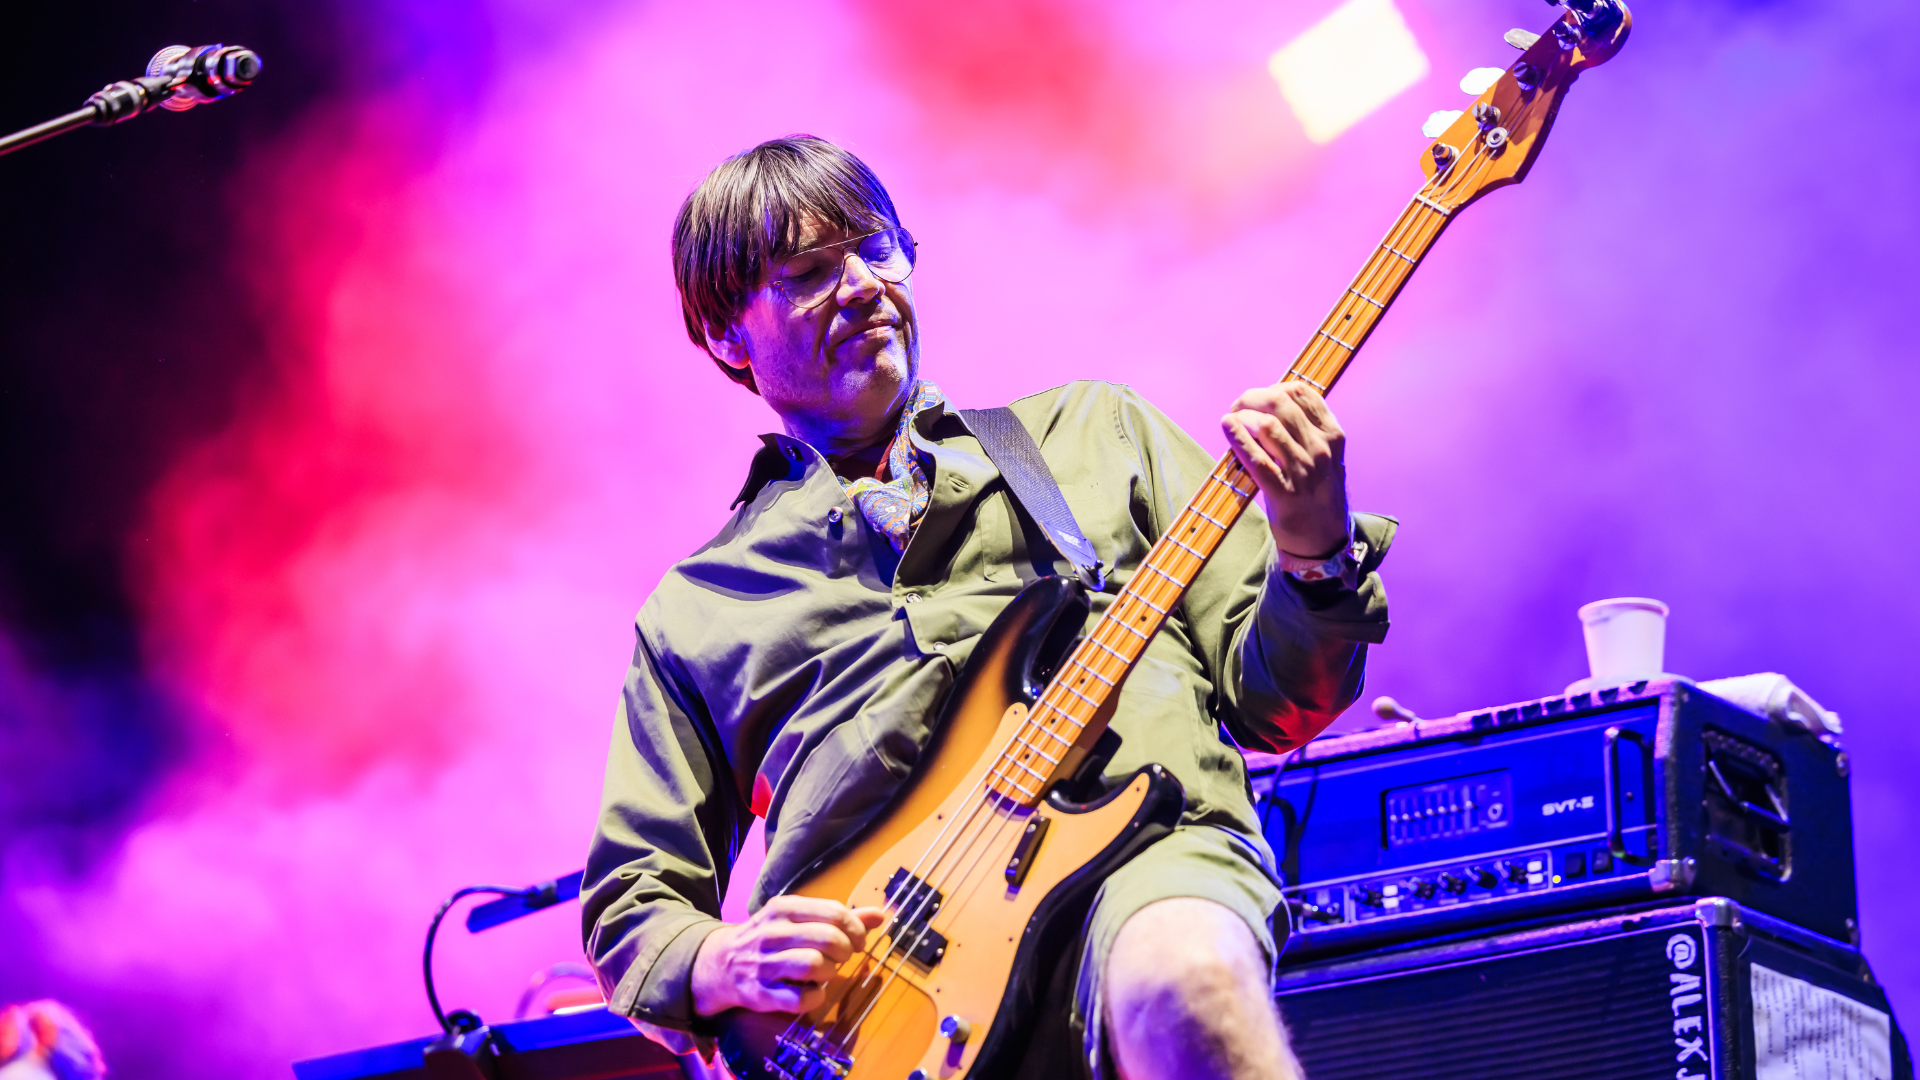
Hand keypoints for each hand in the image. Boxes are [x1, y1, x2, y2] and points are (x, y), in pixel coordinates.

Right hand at [691, 896, 886, 1015]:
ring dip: (830, 973)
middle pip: (828, 938)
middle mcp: (771, 933)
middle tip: (841, 957)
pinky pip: (801, 1000)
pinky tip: (812, 992)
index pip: (833, 912)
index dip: (855, 929)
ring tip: (824, 972)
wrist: (721, 964)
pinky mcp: (761, 994)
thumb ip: (839, 917)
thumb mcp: (798, 918)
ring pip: (815, 966)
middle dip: (845, 951)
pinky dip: (815, 998)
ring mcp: (764, 964)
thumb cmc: (771, 939)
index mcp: (783, 908)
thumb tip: (880, 915)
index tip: (857, 940)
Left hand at [1221, 380, 1349, 558]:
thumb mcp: (1325, 455)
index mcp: (1332, 435)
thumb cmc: (1317, 492)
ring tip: (1232, 420)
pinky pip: (1256, 458)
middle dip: (1251, 398)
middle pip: (1280, 402)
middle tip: (1238, 407)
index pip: (1301, 391)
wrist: (1324, 540)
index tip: (1257, 398)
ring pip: (1268, 425)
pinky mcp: (1283, 492)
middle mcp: (1320, 449)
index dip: (1272, 387)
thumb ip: (1305, 429)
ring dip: (1243, 416)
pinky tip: (1226, 426)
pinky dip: (1238, 438)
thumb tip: (1269, 401)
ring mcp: (1303, 471)